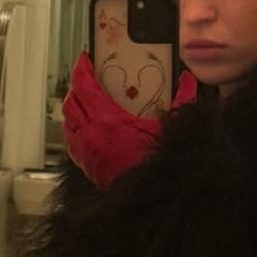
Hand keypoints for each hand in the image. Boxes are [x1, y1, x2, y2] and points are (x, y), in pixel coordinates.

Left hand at [62, 52, 197, 190]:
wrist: (149, 195)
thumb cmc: (156, 162)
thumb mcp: (170, 126)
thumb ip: (182, 98)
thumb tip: (187, 79)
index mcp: (107, 120)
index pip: (83, 87)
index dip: (81, 70)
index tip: (84, 60)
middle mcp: (90, 134)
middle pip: (71, 103)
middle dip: (76, 88)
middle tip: (87, 79)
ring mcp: (85, 151)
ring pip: (68, 123)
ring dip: (74, 110)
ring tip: (86, 101)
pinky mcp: (85, 166)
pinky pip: (72, 142)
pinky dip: (75, 130)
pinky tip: (87, 128)